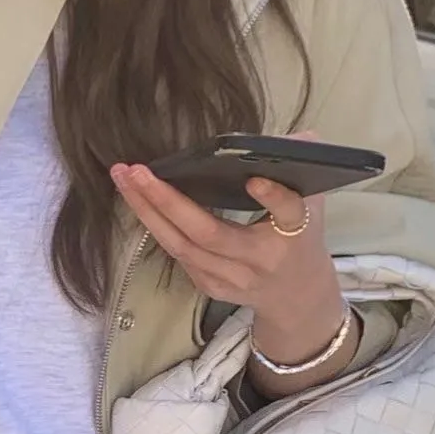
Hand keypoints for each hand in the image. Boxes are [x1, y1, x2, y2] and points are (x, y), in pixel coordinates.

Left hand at [110, 137, 350, 382]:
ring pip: (181, 246)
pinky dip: (154, 224)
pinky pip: (177, 253)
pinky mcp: (210, 287)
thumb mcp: (310, 203)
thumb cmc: (299, 239)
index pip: (288, 214)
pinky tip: (136, 199)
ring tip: (123, 178)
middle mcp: (259, 262)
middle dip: (168, 201)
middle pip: (209, 234)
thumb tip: (292, 136)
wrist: (294, 296)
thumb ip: (299, 167)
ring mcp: (231, 279)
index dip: (273, 197)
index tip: (254, 180)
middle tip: (137, 170)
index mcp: (293, 236)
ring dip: (146, 210)